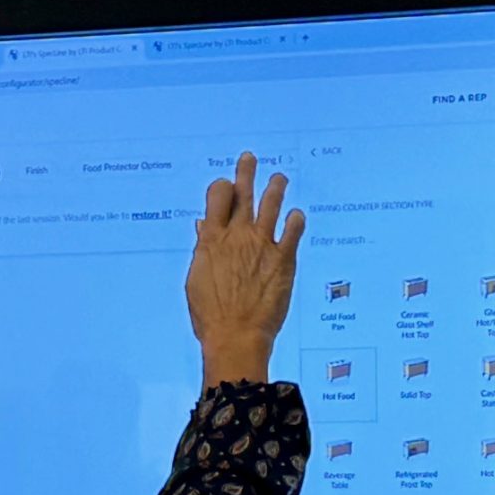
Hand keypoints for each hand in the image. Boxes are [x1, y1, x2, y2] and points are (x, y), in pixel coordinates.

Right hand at [186, 150, 304, 388]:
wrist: (236, 337)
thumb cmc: (210, 316)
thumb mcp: (197, 280)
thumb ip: (203, 249)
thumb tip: (203, 227)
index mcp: (212, 240)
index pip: (217, 196)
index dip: (222, 188)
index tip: (226, 188)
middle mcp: (237, 236)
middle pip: (243, 193)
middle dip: (246, 172)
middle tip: (250, 158)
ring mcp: (262, 245)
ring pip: (271, 204)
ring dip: (275, 187)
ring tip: (280, 178)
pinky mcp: (283, 260)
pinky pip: (293, 231)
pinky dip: (296, 219)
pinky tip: (297, 215)